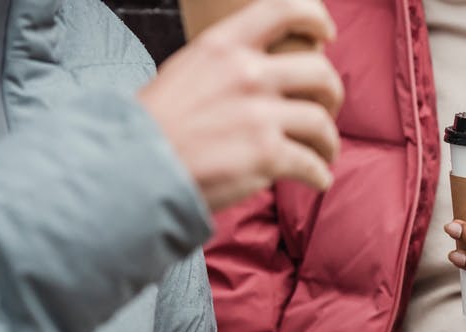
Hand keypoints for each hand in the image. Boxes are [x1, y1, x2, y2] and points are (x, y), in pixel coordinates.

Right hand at [139, 0, 344, 210]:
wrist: (133, 169)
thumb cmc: (157, 128)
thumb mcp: (187, 72)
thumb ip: (227, 66)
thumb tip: (264, 70)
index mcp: (223, 46)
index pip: (283, 10)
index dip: (315, 19)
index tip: (326, 36)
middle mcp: (246, 74)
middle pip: (320, 73)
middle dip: (332, 95)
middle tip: (327, 111)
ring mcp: (259, 115)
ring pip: (322, 123)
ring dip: (329, 141)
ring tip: (323, 153)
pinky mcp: (267, 155)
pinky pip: (313, 164)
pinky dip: (319, 175)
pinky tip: (316, 180)